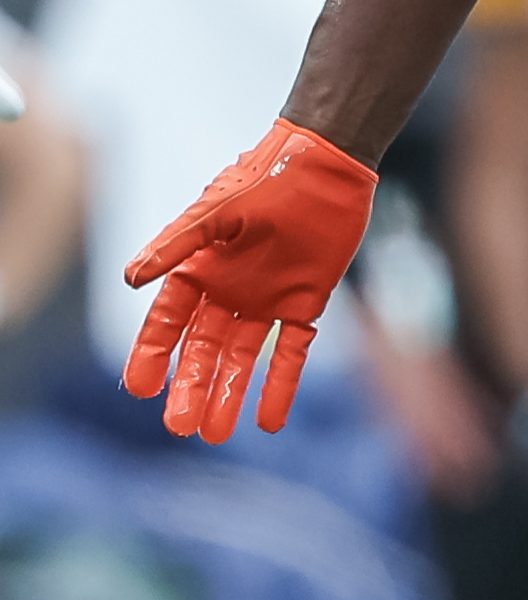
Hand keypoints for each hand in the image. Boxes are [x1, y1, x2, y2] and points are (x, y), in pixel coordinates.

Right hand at [120, 117, 379, 441]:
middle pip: (203, 350)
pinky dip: (280, 387)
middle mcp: (228, 293)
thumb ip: (175, 245)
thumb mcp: (214, 212)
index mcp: (199, 271)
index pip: (168, 323)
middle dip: (190, 387)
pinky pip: (292, 353)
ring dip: (229, 394)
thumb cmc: (263, 181)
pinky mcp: (305, 305)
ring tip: (212, 434)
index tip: (139, 389)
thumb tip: (129, 280)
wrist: (325, 166)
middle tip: (178, 428)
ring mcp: (266, 301)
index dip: (153, 355)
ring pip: (242, 359)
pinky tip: (269, 422)